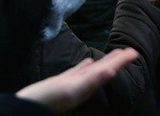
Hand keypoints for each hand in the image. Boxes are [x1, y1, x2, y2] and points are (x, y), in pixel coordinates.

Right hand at [16, 48, 137, 113]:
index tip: (133, 52)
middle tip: (129, 51)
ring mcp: (72, 83)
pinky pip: (77, 72)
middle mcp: (83, 85)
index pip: (108, 69)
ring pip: (92, 70)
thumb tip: (112, 71)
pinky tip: (88, 61)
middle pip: (103, 69)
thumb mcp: (72, 89)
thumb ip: (92, 81)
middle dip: (116, 60)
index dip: (121, 61)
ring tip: (113, 54)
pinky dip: (85, 66)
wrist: (27, 108)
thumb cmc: (49, 99)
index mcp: (88, 85)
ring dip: (103, 61)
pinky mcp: (61, 82)